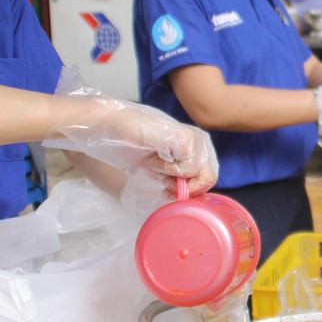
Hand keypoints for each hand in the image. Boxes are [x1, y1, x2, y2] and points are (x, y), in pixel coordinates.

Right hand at [44, 95, 217, 194]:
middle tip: (162, 181)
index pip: (208, 177)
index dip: (189, 190)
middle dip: (184, 188)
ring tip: (154, 163)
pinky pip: (187, 170)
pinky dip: (167, 171)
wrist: (112, 125)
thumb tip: (186, 196)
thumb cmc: (131, 143)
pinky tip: (152, 157)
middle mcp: (200, 140)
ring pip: (199, 176)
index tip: (169, 189)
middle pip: (209, 179)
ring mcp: (195, 138)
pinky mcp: (186, 139)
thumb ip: (176, 177)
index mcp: (197, 145)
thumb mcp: (160, 165)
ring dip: (173, 177)